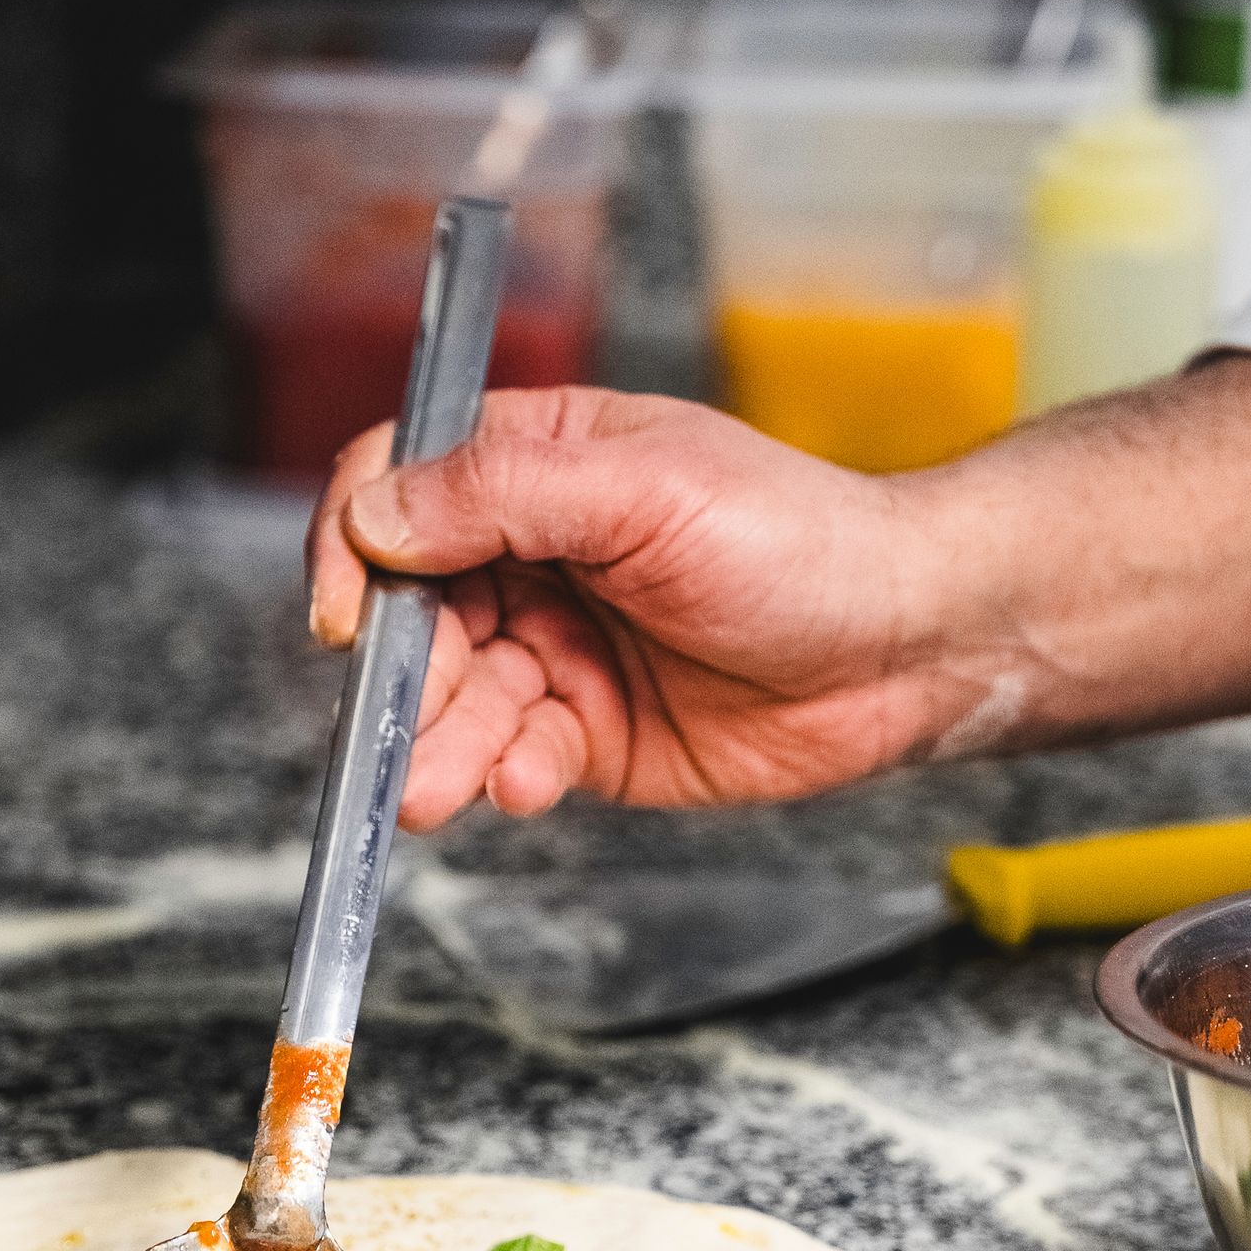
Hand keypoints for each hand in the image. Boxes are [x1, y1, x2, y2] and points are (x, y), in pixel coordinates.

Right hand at [305, 387, 980, 829]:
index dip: (353, 545)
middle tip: (407, 717)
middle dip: (396, 674)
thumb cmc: (800, 540)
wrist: (905, 648)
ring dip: (434, 745)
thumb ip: (504, 492)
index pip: (393, 487)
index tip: (345, 611)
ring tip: (440, 785)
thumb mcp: (647, 487)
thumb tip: (378, 513)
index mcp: (534, 465)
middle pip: (404, 611)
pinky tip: (532, 781)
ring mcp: (552, 647)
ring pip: (446, 700)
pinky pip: (507, 757)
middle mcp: (528, 555)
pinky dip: (504, 776)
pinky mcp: (583, 732)